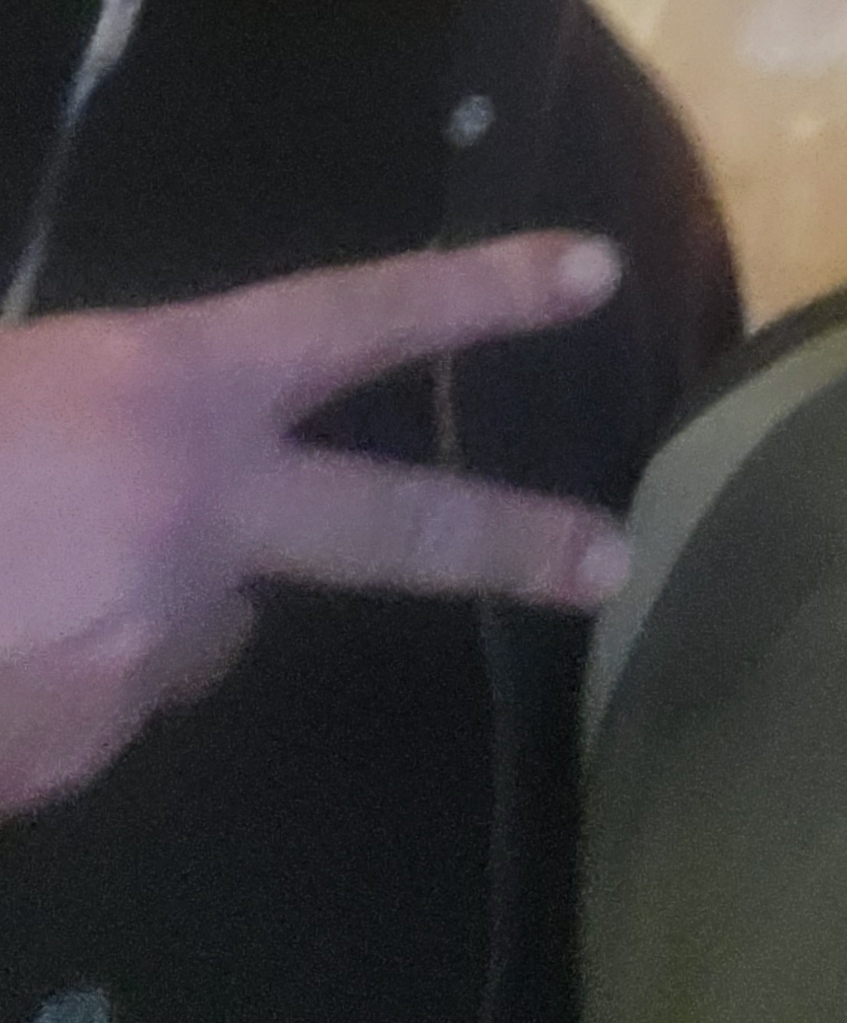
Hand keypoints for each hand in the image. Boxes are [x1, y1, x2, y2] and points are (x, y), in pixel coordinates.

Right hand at [0, 233, 632, 816]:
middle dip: (512, 542)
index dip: (480, 291)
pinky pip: (97, 705)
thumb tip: (117, 472)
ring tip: (10, 585)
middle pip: (392, 526)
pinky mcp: (85, 749)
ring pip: (194, 628)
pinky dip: (49, 686)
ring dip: (134, 612)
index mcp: (170, 385)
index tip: (593, 272)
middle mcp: (199, 514)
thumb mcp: (14, 380)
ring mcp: (152, 644)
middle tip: (610, 560)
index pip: (360, 318)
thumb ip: (98, 415)